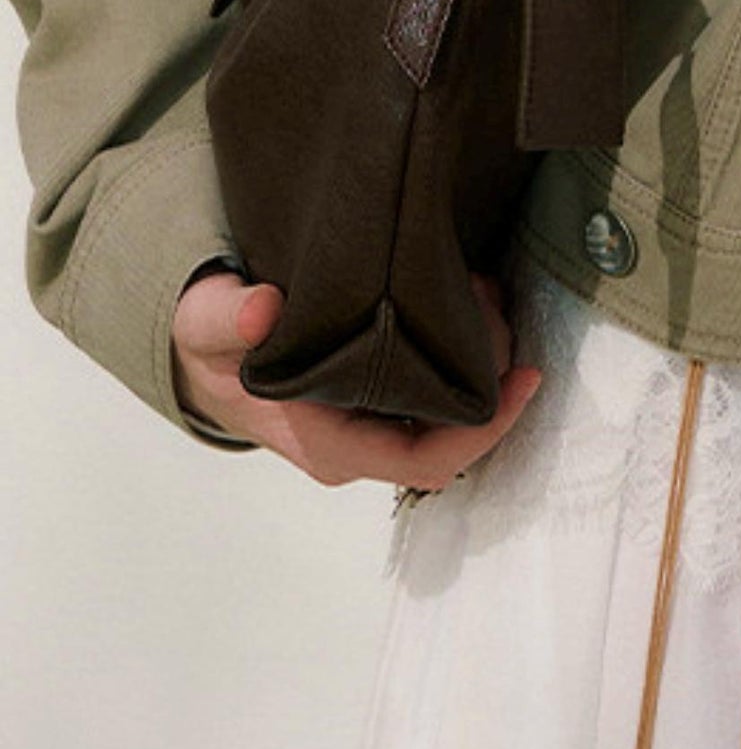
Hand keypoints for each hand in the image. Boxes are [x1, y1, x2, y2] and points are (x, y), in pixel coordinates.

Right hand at [169, 266, 541, 489]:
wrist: (207, 359)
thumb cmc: (215, 346)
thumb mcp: (208, 324)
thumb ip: (229, 317)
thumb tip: (260, 312)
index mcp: (329, 443)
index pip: (424, 460)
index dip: (484, 429)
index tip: (524, 380)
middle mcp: (362, 445)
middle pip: (453, 429)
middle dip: (488, 370)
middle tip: (493, 302)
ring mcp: (377, 426)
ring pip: (454, 404)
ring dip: (481, 352)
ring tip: (480, 288)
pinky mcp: (386, 398)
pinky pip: (443, 382)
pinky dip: (464, 342)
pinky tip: (465, 293)